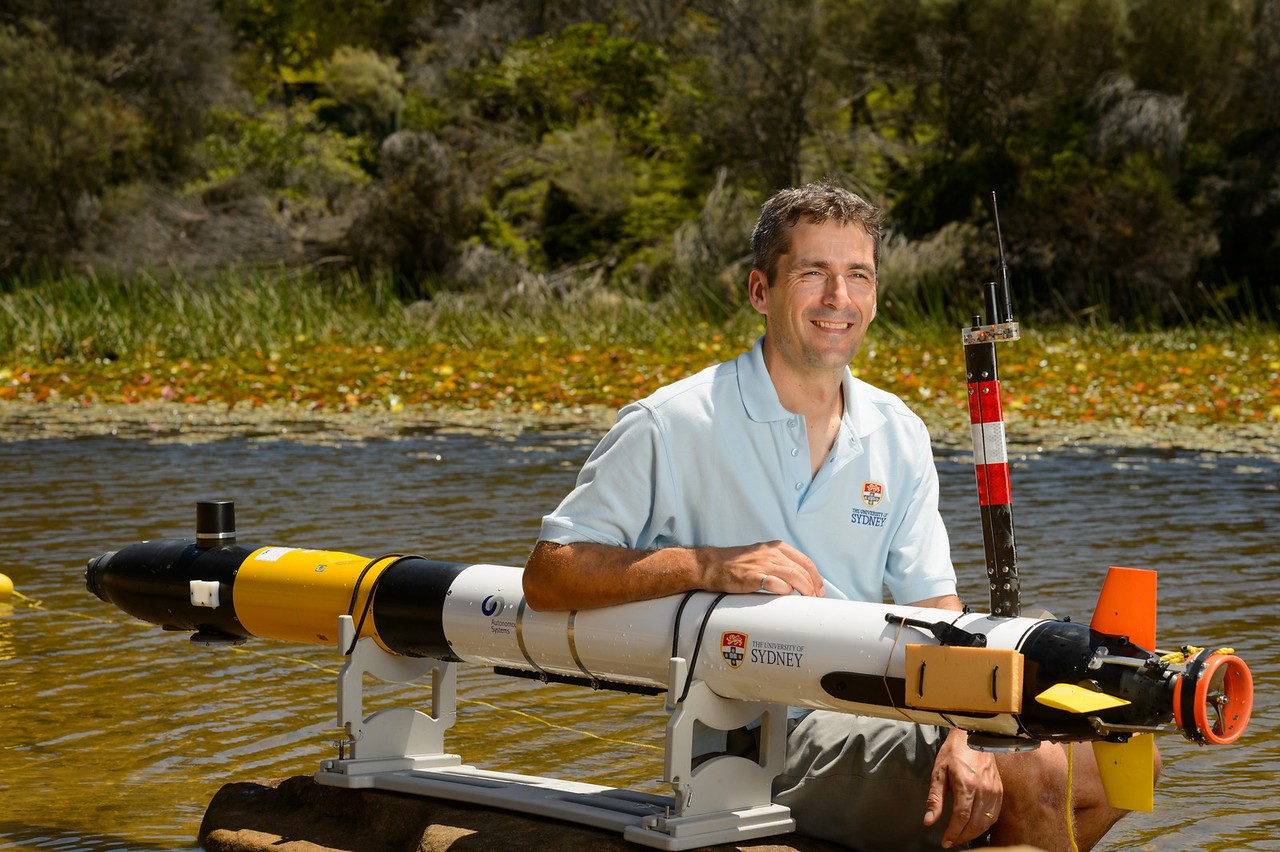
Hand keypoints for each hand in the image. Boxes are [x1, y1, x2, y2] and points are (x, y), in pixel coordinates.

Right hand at [701, 540, 824, 597]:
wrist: (712, 565)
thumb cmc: (737, 564)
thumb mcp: (762, 555)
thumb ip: (779, 563)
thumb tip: (798, 580)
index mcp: (776, 547)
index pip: (805, 561)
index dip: (816, 577)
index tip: (819, 589)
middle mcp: (772, 553)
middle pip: (802, 570)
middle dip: (813, 586)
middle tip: (816, 599)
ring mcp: (762, 564)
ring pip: (794, 576)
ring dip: (804, 590)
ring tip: (807, 600)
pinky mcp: (753, 576)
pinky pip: (775, 583)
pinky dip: (784, 590)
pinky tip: (786, 594)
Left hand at [923, 728, 1002, 847]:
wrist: (974, 735)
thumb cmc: (953, 752)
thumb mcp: (938, 773)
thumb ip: (935, 799)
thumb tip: (929, 821)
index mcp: (967, 784)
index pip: (961, 817)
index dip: (953, 833)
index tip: (945, 841)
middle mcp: (984, 789)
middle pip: (975, 823)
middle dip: (962, 836)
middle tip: (951, 841)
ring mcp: (994, 790)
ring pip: (986, 822)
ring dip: (974, 833)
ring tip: (961, 836)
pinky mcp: (1000, 790)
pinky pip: (994, 814)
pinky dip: (985, 825)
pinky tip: (975, 826)